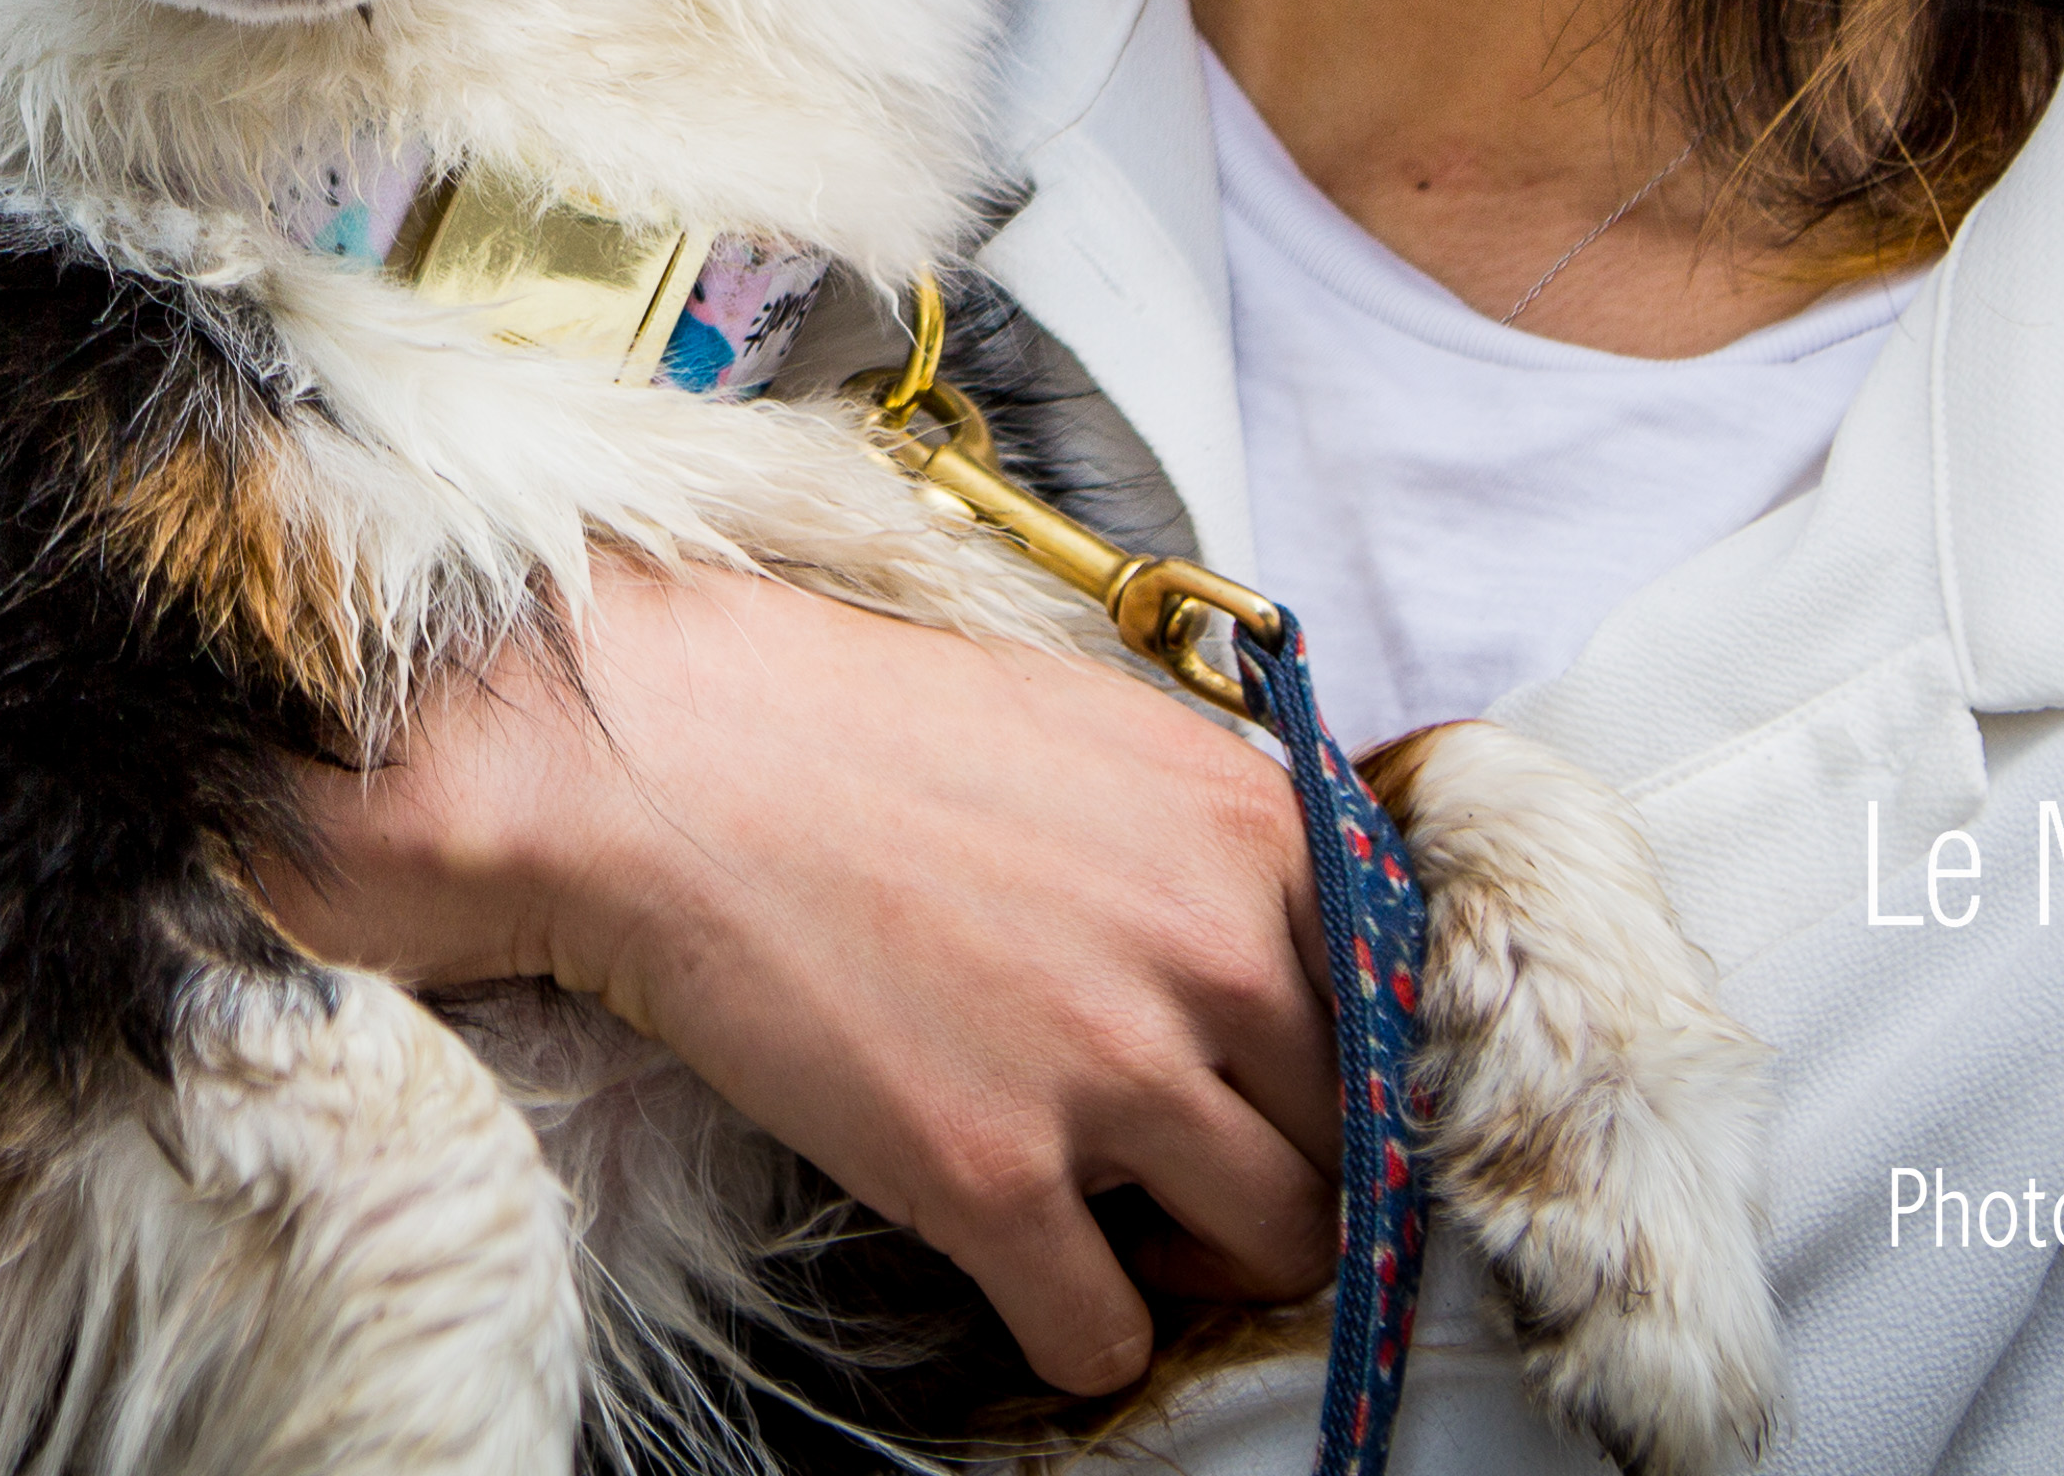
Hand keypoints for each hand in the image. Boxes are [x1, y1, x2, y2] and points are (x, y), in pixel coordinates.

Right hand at [256, 556, 1336, 1394]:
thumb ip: (1217, 840)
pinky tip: (1028, 1270)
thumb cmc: (851, 729)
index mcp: (1254, 833)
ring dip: (1214, 1258)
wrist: (660, 766)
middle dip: (1297, 1167)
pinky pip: (1110, 1333)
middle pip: (1359, 1142)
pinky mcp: (992, 1180)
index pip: (1403, 1008)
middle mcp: (1214, 955)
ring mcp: (1109, 1075)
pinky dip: (1083, 1329)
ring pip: (1280, 1249)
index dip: (1360, 1066)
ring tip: (1131, 1224)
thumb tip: (1292, 944)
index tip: (1305, 1094)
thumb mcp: (1091, 731)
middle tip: (1203, 1165)